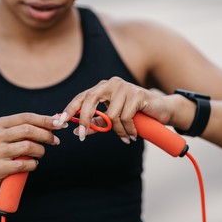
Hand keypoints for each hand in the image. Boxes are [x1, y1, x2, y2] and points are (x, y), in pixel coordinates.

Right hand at [0, 113, 61, 192]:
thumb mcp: (9, 136)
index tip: (60, 123)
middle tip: (55, 141)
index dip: (45, 120)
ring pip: (28, 147)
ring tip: (40, 154)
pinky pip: (24, 164)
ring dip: (40, 151)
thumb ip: (28, 128)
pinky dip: (33, 164)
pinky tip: (32, 164)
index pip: (26, 117)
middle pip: (28, 130)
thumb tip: (54, 120)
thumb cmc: (2, 153)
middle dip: (46, 135)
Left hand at [58, 77, 174, 142]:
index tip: (61, 122)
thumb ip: (98, 123)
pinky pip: (125, 117)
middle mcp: (112, 84)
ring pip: (111, 115)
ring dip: (118, 131)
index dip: (70, 109)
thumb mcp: (114, 119)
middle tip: (83, 136)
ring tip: (126, 137)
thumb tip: (78, 132)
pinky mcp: (137, 94)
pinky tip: (133, 135)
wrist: (161, 110)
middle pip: (91, 100)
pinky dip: (128, 130)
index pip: (82, 96)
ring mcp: (124, 87)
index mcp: (103, 88)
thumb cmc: (136, 114)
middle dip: (85, 119)